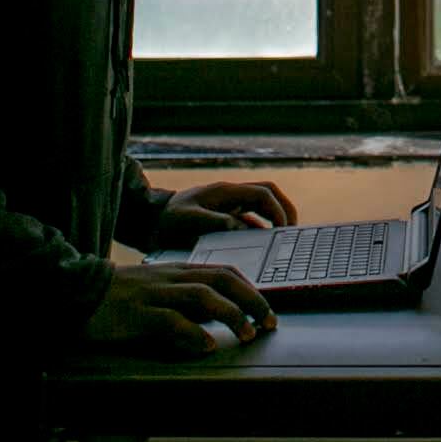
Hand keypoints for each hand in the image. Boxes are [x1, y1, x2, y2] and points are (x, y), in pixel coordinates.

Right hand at [83, 262, 277, 357]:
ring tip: (247, 334)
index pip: (226, 271)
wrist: (79, 292)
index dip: (252, 290)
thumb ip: (187, 299)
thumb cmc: (122, 295)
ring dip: (230, 315)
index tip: (268, 310)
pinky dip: (192, 333)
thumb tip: (218, 318)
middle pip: (222, 279)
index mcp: (179, 271)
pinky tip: (206, 346)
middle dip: (252, 300)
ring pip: (202, 295)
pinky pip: (170, 320)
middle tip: (270, 323)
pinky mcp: (137, 314)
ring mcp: (155, 294)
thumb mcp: (160, 289)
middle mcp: (172, 278)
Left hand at [150, 179, 298, 248]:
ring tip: (281, 241)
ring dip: (273, 220)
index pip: (263, 193)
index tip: (285, 229)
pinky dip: (259, 231)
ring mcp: (227, 206)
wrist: (148, 223)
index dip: (279, 209)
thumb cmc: (166, 220)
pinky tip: (260, 249)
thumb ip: (212, 221)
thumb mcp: (186, 220)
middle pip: (268, 195)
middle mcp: (230, 196)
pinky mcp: (223, 218)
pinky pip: (248, 221)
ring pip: (260, 207)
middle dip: (284, 210)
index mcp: (225, 192)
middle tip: (292, 232)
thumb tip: (238, 225)